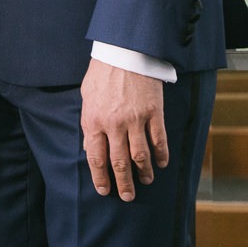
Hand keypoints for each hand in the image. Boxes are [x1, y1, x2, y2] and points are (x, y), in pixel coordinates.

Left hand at [80, 59, 167, 201]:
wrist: (125, 50)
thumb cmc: (103, 71)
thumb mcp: (86, 96)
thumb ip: (89, 121)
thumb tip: (90, 145)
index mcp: (93, 121)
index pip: (96, 158)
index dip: (100, 178)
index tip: (104, 190)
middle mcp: (114, 124)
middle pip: (119, 163)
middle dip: (123, 183)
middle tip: (127, 196)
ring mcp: (135, 119)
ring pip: (140, 156)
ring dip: (143, 172)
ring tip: (145, 181)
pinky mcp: (153, 112)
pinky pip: (158, 140)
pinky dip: (161, 155)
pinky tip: (161, 163)